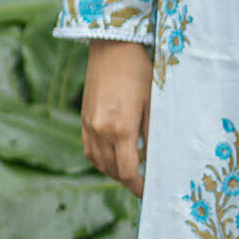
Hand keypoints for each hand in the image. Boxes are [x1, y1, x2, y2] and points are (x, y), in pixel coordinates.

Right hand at [81, 39, 152, 197]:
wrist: (112, 46)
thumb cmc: (138, 71)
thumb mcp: (152, 102)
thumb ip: (152, 133)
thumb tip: (155, 158)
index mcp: (121, 128)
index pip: (128, 171)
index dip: (138, 186)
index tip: (147, 192)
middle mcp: (101, 131)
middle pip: (112, 171)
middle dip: (127, 180)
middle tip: (142, 182)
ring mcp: (89, 125)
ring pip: (98, 162)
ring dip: (113, 172)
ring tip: (129, 171)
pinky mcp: (84, 118)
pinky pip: (89, 149)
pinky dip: (99, 159)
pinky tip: (111, 157)